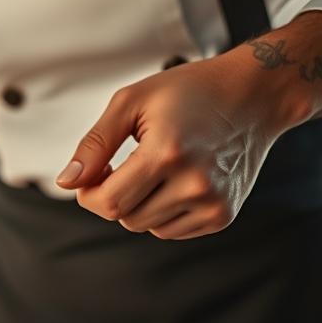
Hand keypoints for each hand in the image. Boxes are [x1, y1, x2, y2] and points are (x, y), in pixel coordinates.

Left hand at [55, 50, 301, 238]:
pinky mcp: (223, 216)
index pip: (108, 203)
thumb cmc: (191, 91)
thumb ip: (93, 145)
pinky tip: (177, 180)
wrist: (254, 95)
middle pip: (126, 218)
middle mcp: (195, 184)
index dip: (89, 193)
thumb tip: (66, 183)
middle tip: (127, 163)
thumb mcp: (131, 103)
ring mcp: (213, 204)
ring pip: (147, 227)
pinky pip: (172, 230)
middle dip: (115, 195)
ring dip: (140, 204)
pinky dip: (164, 211)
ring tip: (158, 167)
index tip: (94, 174)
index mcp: (167, 154)